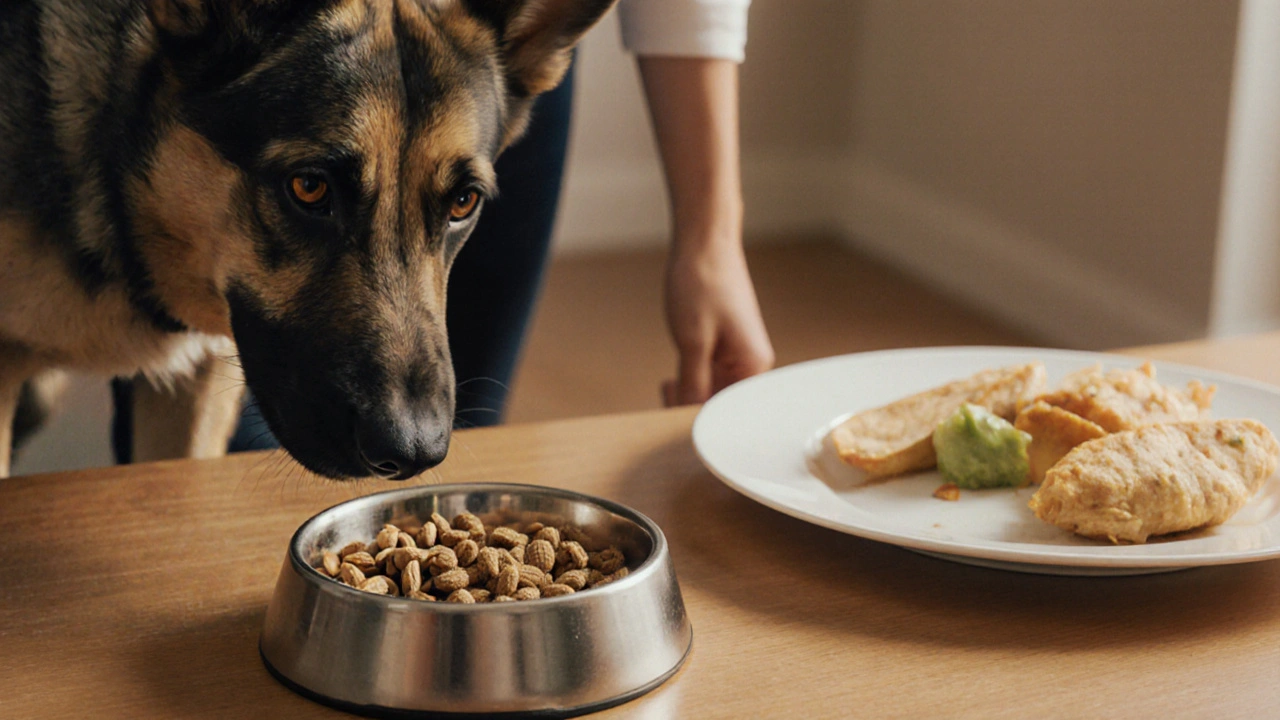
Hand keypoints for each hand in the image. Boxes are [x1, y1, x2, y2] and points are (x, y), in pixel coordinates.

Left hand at [662, 235, 773, 405]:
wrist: (705, 241)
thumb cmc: (703, 283)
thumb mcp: (691, 341)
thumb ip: (693, 384)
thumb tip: (690, 420)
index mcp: (754, 367)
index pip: (728, 413)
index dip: (700, 422)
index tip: (669, 428)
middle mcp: (752, 365)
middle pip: (722, 406)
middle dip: (690, 409)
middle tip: (663, 401)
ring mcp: (739, 356)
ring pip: (712, 393)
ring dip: (687, 395)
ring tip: (665, 386)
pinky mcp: (725, 347)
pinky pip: (708, 376)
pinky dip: (689, 380)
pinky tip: (669, 380)